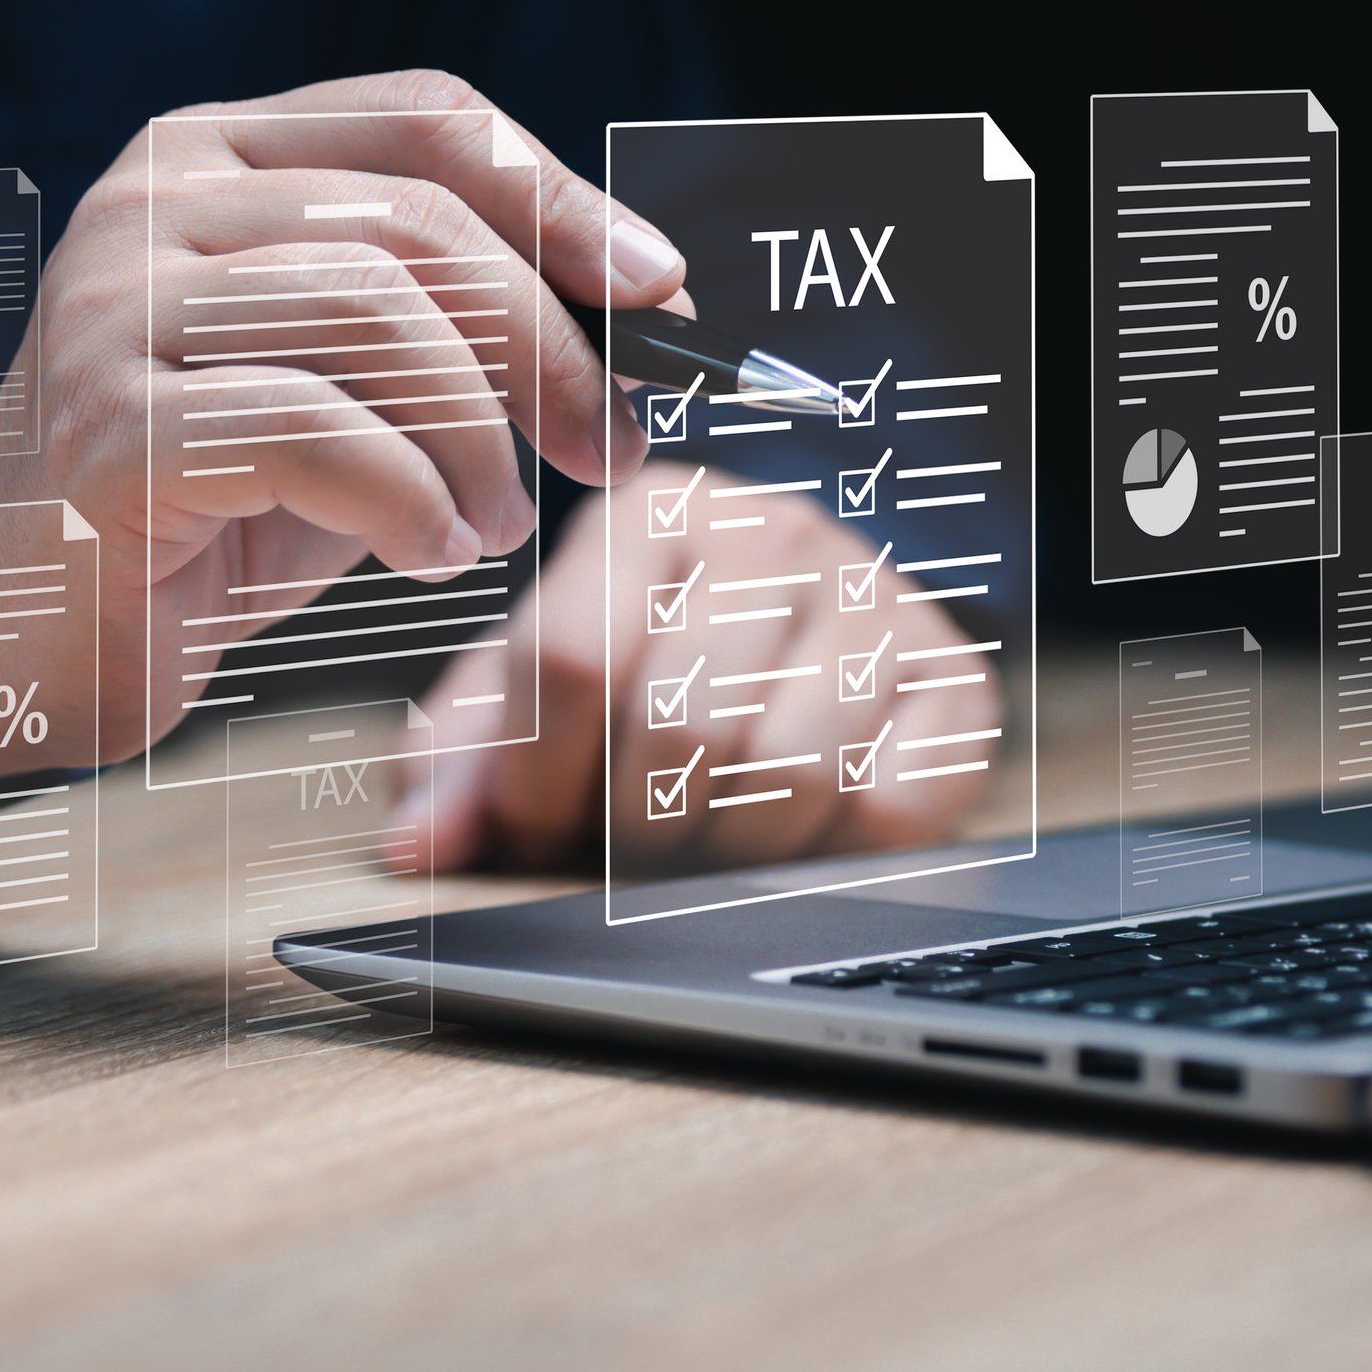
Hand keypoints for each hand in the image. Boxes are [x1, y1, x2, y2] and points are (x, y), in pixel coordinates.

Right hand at [0, 71, 687, 775]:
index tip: (660, 289)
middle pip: (418, 227)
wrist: (27, 619)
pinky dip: (408, 499)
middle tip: (608, 449)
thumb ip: (449, 318)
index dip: (560, 198)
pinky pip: (312, 430)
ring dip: (476, 440)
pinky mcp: (104, 422)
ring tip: (491, 523)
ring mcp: (115, 303)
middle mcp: (155, 199)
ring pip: (373, 317)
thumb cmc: (211, 494)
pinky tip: (428, 552)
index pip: (425, 120)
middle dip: (548, 348)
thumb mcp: (347, 378)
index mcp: (219, 154)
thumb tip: (642, 299)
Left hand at [401, 466, 1001, 871]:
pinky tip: (793, 838)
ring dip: (727, 852)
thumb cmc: (648, 672)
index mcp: (647, 515)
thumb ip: (461, 762)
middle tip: (624, 852)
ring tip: (702, 847)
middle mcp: (770, 533)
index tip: (534, 830)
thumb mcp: (535, 695)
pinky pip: (886, 807)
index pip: (572, 658)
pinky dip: (826, 857)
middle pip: (680, 728)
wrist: (812, 639)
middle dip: (632, 832)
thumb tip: (418, 847)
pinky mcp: (953, 679)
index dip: (537, 780)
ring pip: (786, 773)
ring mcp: (875, 598)